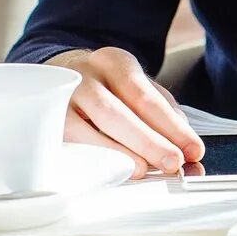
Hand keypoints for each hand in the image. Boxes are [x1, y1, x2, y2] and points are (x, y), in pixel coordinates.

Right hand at [47, 47, 205, 177]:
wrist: (55, 75)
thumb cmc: (105, 89)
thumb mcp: (135, 89)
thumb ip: (163, 115)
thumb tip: (187, 148)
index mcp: (114, 63)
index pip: (146, 97)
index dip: (172, 126)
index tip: (193, 150)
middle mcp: (84, 75)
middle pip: (117, 111)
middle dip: (149, 141)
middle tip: (173, 163)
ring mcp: (58, 98)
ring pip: (87, 128)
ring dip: (119, 153)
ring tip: (144, 170)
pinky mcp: (42, 122)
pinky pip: (68, 143)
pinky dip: (91, 159)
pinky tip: (109, 172)